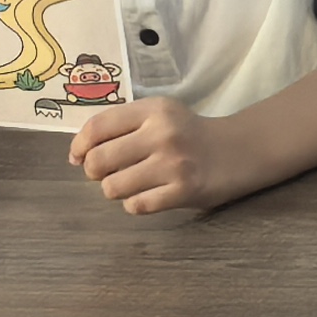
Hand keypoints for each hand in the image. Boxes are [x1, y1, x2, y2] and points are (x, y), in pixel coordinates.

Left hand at [69, 96, 237, 215]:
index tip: (78, 156)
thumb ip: (121, 126)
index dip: (79, 145)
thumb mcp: (160, 116)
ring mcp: (174, 164)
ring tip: (133, 183)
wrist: (239, 151)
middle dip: (94, 171)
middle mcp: (163, 134)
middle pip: (98, 160)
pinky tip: (151, 194)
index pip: (97, 127)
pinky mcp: (184, 191)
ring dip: (116, 189)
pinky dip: (136, 204)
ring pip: (112, 187)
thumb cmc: (189, 134)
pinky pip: (136, 206)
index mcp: (154, 110)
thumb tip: (77, 155)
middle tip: (108, 172)